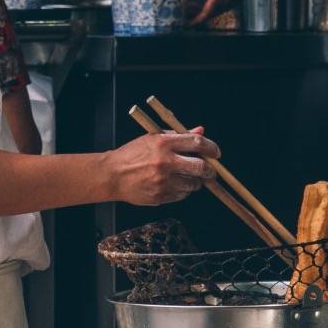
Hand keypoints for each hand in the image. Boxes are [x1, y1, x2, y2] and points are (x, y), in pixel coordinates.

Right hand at [104, 127, 221, 206]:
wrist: (112, 175)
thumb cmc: (132, 154)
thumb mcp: (153, 138)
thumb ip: (178, 135)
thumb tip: (201, 131)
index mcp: (163, 143)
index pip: (197, 142)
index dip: (211, 147)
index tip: (216, 152)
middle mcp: (165, 162)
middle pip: (200, 167)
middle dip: (211, 170)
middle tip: (211, 171)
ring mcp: (163, 181)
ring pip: (193, 184)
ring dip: (196, 181)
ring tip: (189, 177)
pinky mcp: (160, 196)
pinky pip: (182, 195)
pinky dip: (183, 191)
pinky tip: (175, 184)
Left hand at [193, 0, 254, 24]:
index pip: (205, 14)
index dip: (195, 20)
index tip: (187, 23)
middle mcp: (224, 4)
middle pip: (207, 15)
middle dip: (195, 14)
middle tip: (185, 11)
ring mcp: (229, 4)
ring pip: (213, 12)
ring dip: (202, 10)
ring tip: (193, 5)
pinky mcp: (233, 2)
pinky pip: (219, 8)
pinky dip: (210, 7)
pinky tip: (206, 1)